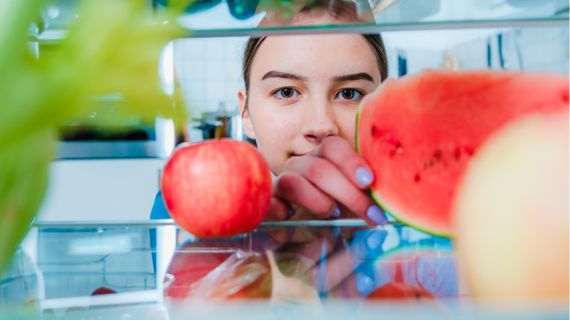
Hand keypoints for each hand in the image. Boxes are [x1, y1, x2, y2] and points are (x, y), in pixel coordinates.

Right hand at [267, 136, 386, 224]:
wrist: (305, 243)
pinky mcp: (266, 205)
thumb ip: (367, 200)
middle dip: (348, 192)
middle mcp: (301, 166)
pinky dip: (278, 208)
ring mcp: (280, 184)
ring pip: (293, 181)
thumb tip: (389, 208)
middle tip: (371, 215)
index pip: (333, 147)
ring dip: (319, 201)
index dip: (351, 161)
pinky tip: (291, 216)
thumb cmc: (336, 219)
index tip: (369, 181)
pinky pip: (267, 201)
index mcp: (323, 158)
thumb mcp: (355, 207)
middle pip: (319, 167)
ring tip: (333, 215)